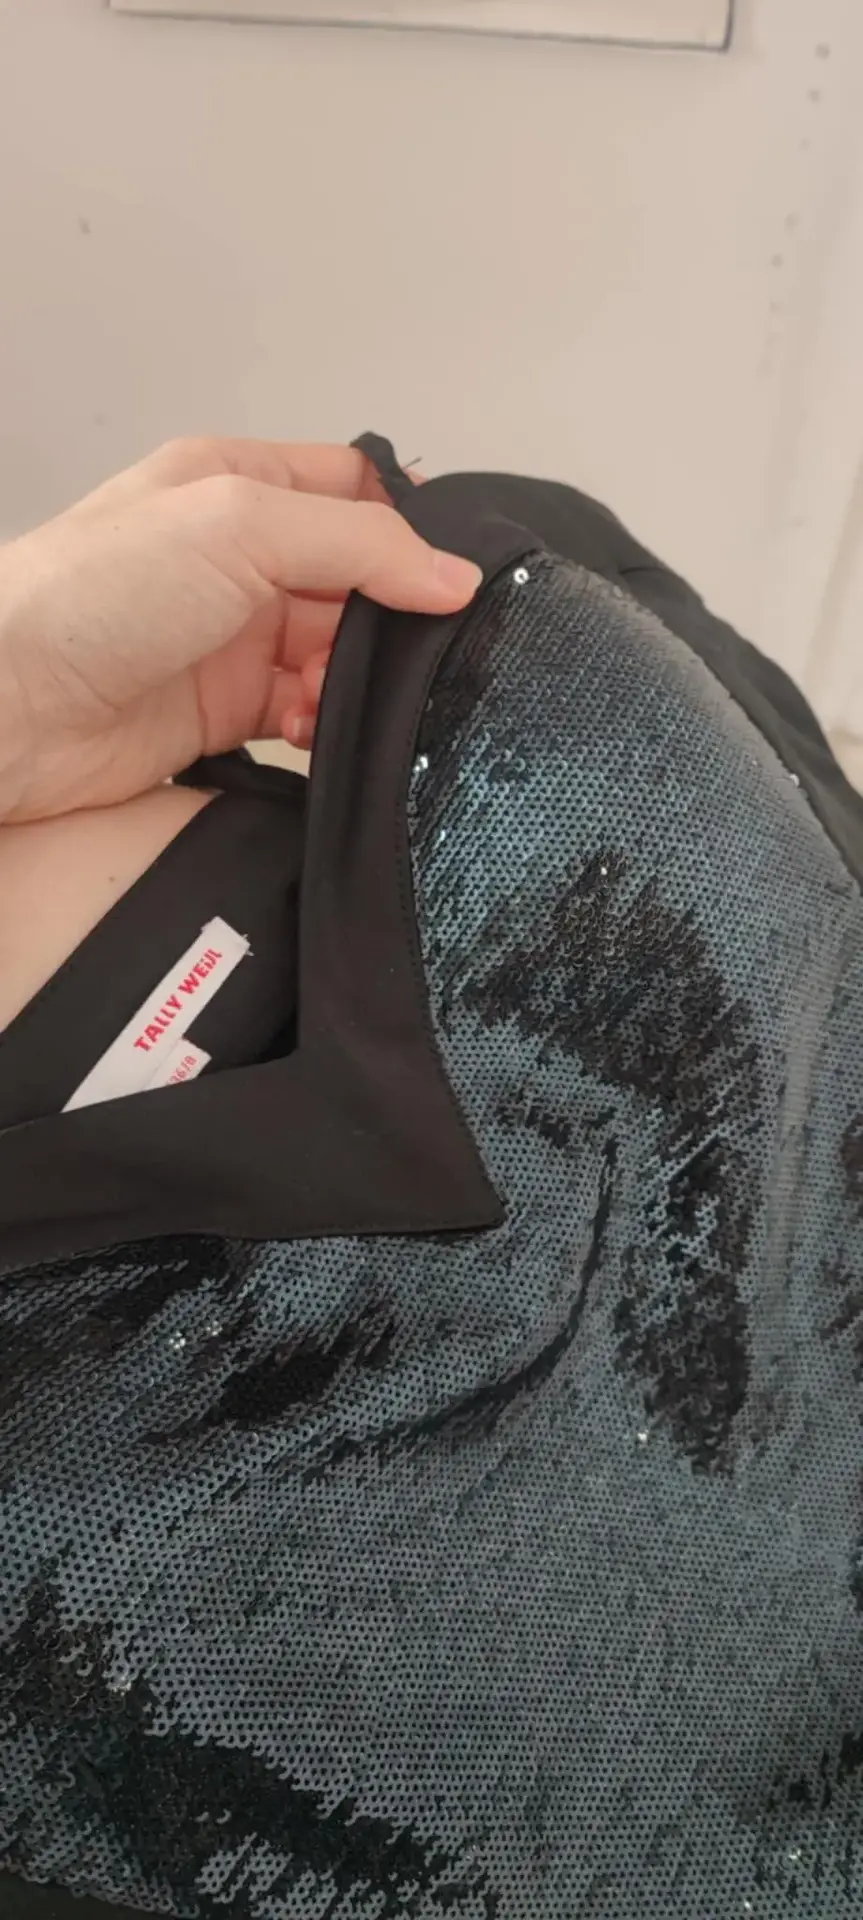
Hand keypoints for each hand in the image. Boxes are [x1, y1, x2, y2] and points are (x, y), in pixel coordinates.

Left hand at [0, 438, 480, 823]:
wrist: (12, 706)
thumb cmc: (89, 595)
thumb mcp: (238, 526)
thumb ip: (358, 545)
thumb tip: (451, 575)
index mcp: (235, 483)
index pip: (353, 491)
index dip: (405, 529)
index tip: (448, 575)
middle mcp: (236, 557)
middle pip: (356, 580)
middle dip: (387, 618)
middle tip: (405, 650)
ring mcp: (230, 636)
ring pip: (336, 654)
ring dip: (353, 679)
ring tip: (333, 693)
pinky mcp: (223, 711)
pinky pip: (305, 715)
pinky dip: (321, 724)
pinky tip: (306, 730)